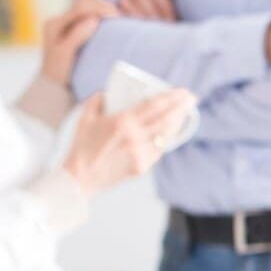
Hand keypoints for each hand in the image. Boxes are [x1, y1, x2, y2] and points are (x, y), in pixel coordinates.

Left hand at [39, 0, 115, 85]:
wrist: (54, 85)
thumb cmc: (59, 73)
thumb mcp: (65, 55)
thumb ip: (77, 36)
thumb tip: (94, 19)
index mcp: (55, 24)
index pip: (80, 6)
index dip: (100, 8)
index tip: (116, 17)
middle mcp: (59, 20)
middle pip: (84, 1)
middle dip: (103, 5)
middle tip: (119, 17)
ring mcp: (67, 23)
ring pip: (88, 5)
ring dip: (103, 8)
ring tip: (117, 17)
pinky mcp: (75, 27)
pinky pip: (89, 13)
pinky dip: (102, 13)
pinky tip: (111, 20)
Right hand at [62, 90, 194, 195]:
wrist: (79, 178)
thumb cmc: (81, 147)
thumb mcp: (85, 118)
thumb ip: (98, 100)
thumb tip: (109, 92)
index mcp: (122, 122)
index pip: (154, 105)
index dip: (172, 97)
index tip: (183, 91)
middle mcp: (135, 137)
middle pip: (166, 119)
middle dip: (182, 107)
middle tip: (191, 98)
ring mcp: (140, 153)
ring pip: (166, 135)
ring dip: (178, 122)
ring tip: (184, 112)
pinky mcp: (142, 166)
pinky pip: (159, 150)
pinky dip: (166, 139)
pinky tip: (170, 132)